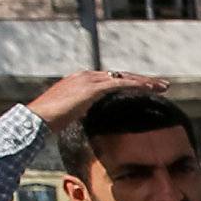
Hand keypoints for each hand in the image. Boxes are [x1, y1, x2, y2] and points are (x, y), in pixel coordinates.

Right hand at [28, 70, 169, 128]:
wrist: (37, 119)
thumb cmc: (48, 123)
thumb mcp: (69, 117)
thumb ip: (81, 114)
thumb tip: (87, 124)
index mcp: (80, 82)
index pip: (110, 80)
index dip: (129, 84)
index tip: (145, 89)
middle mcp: (85, 76)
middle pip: (120, 76)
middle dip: (142, 80)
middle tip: (161, 86)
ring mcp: (88, 80)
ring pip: (124, 77)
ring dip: (145, 82)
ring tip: (163, 87)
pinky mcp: (92, 88)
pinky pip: (120, 84)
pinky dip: (137, 85)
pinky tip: (152, 89)